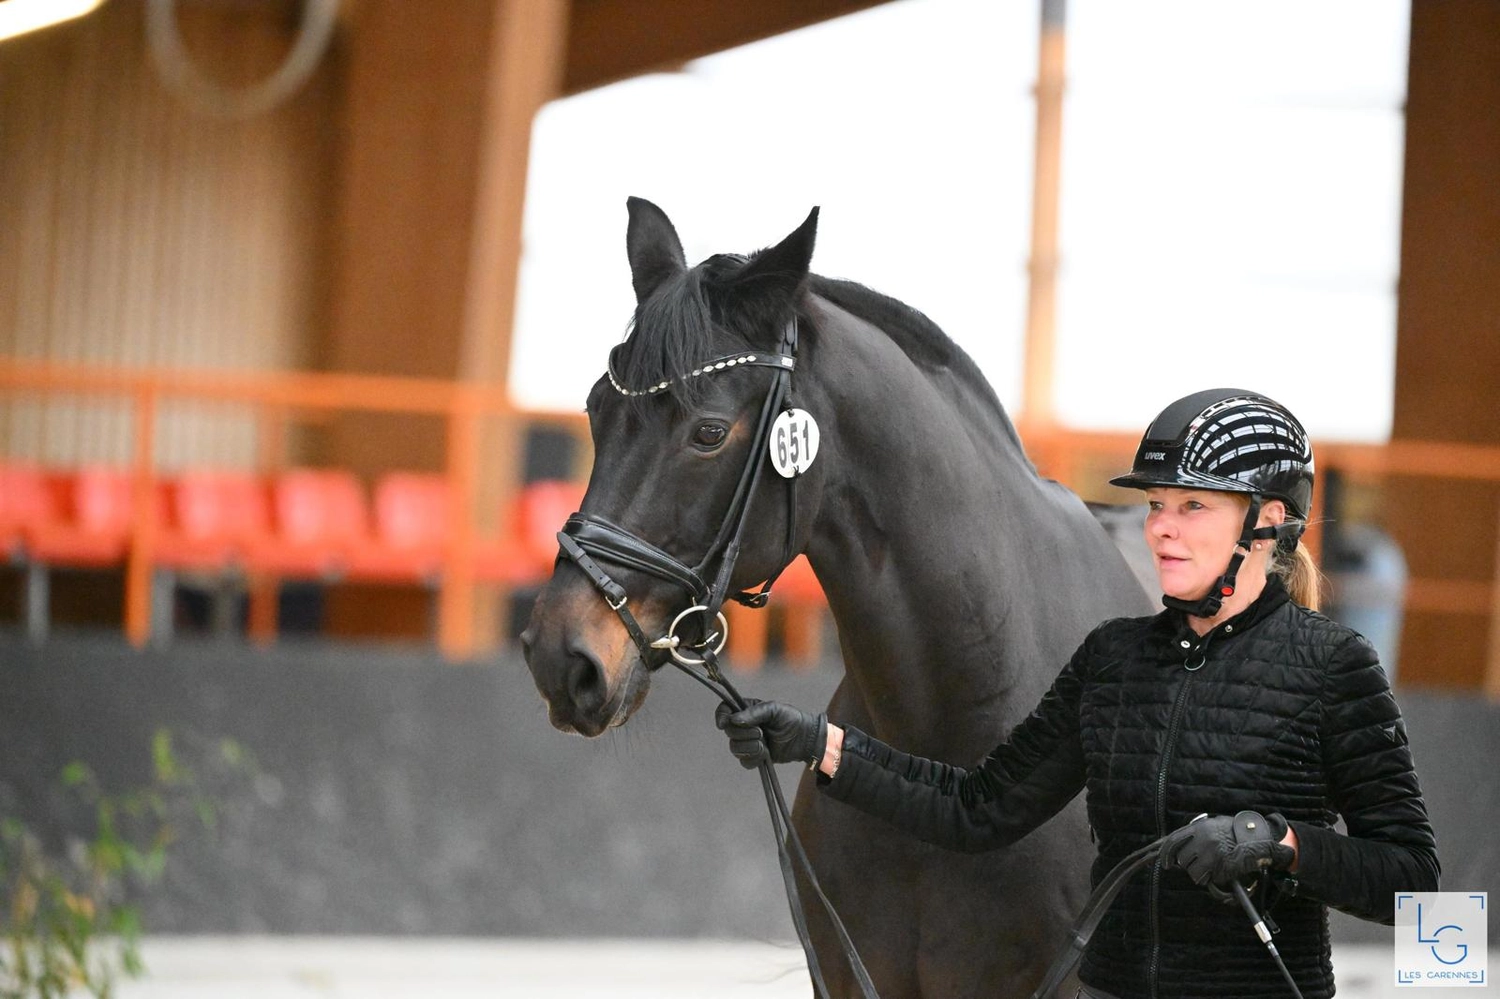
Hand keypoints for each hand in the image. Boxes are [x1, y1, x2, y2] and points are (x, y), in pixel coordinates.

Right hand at [715, 699, 827, 769]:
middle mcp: (744, 725)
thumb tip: (734, 720)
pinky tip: (765, 753)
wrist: (804, 738)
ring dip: (750, 747)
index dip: (720, 717)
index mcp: (746, 710)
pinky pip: (744, 761)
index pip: (724, 710)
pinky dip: (754, 758)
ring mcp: (748, 742)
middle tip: (761, 732)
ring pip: (735, 748)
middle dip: (744, 734)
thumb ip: (754, 713)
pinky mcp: (754, 756)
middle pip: (729, 732)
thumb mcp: (774, 709)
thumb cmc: (790, 719)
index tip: (723, 724)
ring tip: (765, 744)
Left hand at [1163, 811, 1294, 888]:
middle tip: (1200, 864)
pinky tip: (1219, 872)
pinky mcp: (1219, 865)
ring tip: (1212, 868)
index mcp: (1199, 827)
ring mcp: (1210, 852)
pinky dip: (1210, 878)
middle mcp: (1202, 839)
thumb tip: (1178, 848)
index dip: (1166, 854)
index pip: (1173, 841)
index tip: (1166, 864)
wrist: (1257, 838)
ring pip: (1192, 871)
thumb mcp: (1213, 825)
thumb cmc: (1235, 832)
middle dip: (1188, 865)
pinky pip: (1205, 878)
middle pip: (1182, 859)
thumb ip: (1196, 834)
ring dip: (1200, 873)